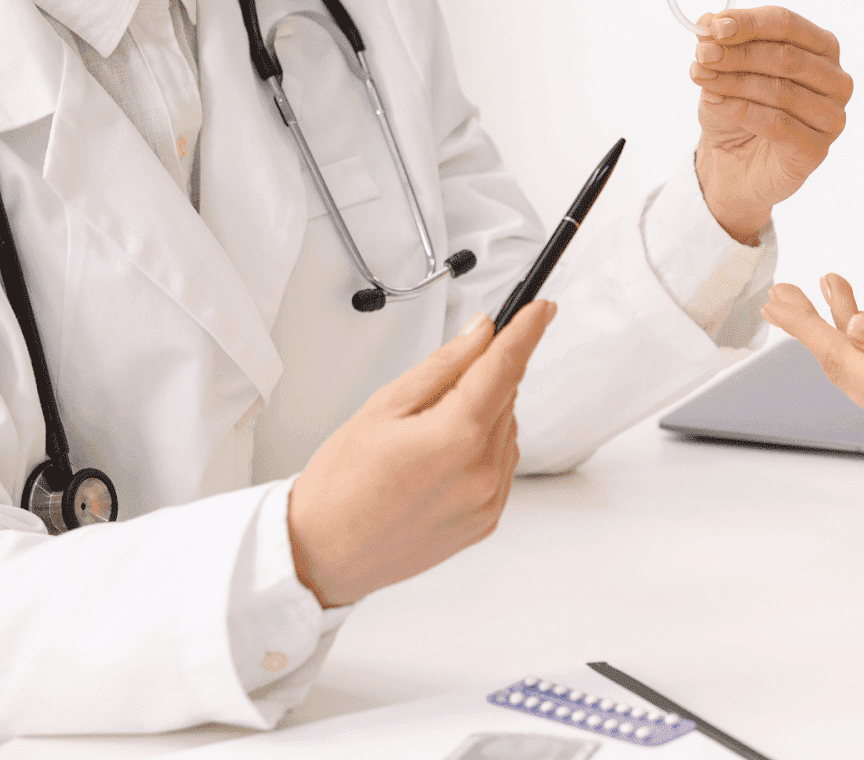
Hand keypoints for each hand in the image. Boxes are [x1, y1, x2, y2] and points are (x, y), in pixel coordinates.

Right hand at [287, 301, 554, 607]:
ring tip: (424, 438)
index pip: (507, 367)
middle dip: (483, 379)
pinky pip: (501, 465)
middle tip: (436, 390)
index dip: (527, 331)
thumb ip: (442, 366)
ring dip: (481, 417)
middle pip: (506, 397)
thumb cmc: (340, 485)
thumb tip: (481, 333)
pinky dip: (481, 450)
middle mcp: (482, 472)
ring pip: (505, 430)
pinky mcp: (487, 520)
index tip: (542, 309)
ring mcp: (488, 500)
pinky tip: (438, 461)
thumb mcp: (383, 407)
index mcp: (456, 437)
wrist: (322, 555)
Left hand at [689, 6, 851, 243]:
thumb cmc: (738, 110)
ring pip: (782, 91)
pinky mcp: (817, 150)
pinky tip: (715, 103)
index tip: (714, 27)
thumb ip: (720, 44)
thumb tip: (707, 21)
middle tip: (702, 55)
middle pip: (787, 57)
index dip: (749, 23)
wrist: (734, 164)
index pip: (787, 24)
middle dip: (738, 54)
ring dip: (735, 82)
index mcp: (821, 48)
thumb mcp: (723, 69)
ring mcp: (831, 117)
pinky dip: (742, 111)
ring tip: (702, 78)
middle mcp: (836, 80)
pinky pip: (778, 124)